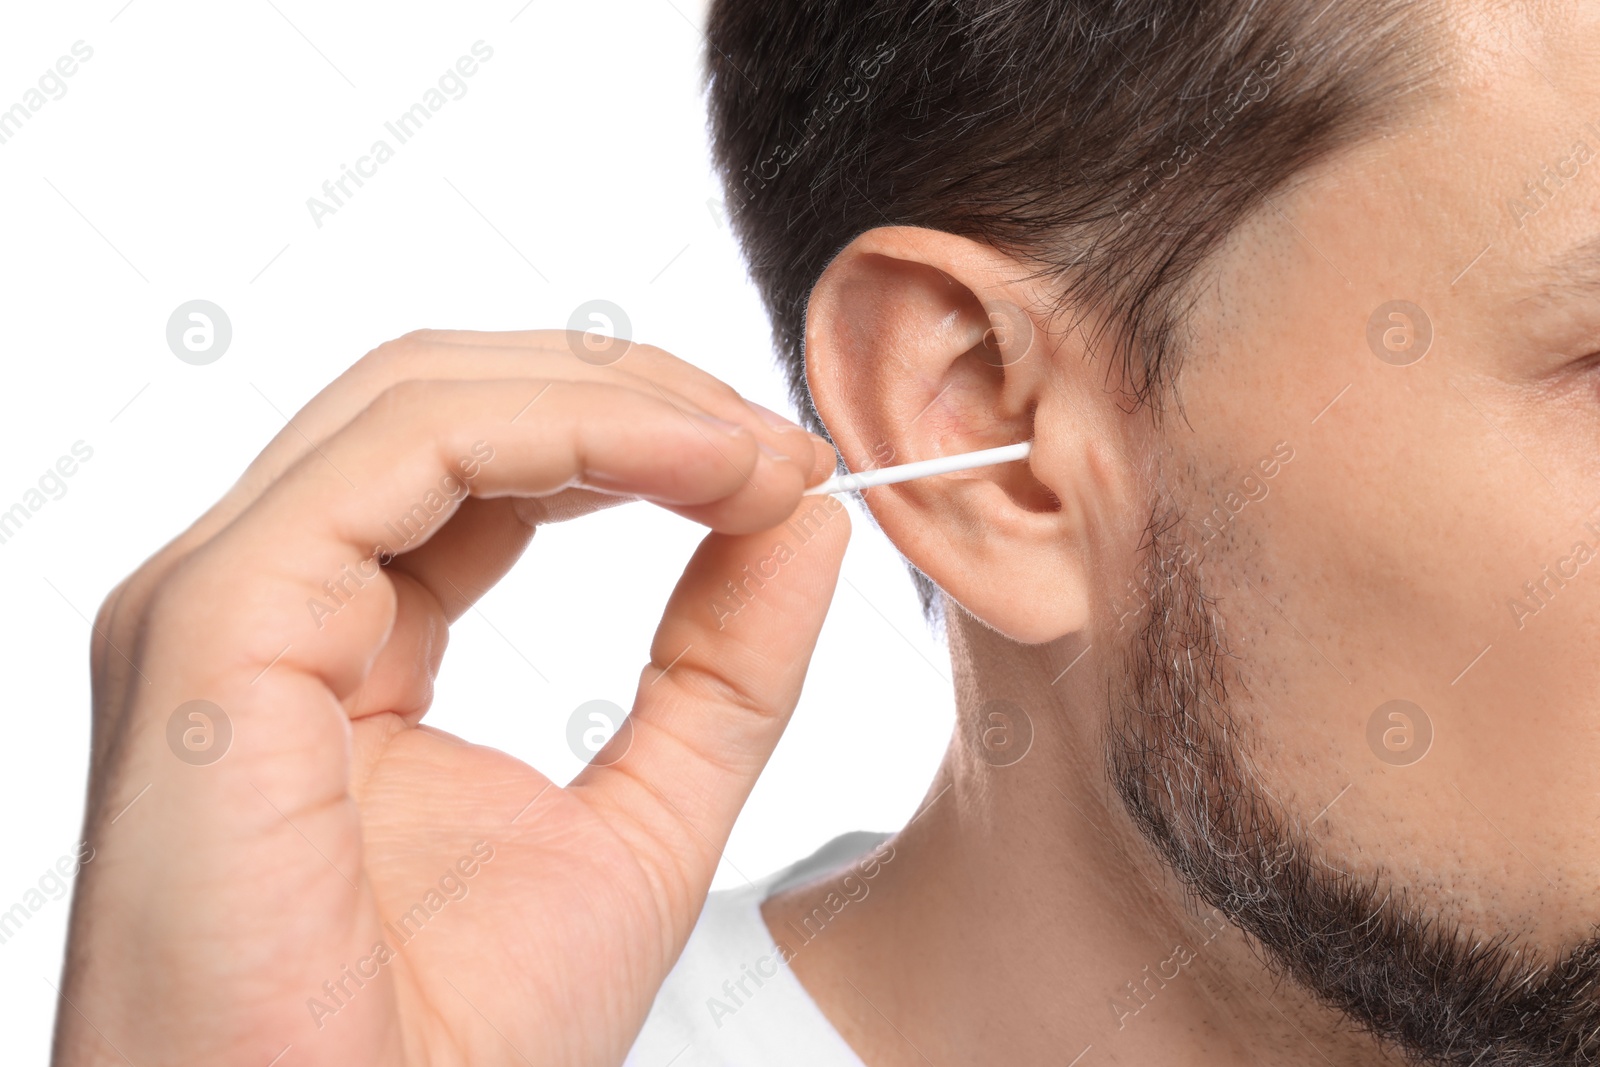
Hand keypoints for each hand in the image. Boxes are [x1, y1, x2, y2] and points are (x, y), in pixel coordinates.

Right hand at [54, 330, 849, 1066]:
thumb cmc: (461, 1051)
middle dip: (635, 396)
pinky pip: (409, 452)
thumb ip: (723, 664)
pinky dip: (569, 430)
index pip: (480, 467)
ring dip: (620, 398)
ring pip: (423, 396)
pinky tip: (699, 468)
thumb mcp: (648, 820)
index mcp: (332, 644)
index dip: (639, 440)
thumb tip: (800, 511)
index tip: (787, 473)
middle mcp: (262, 603)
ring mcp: (224, 605)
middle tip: (785, 448)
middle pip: (447, 400)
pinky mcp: (216, 626)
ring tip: (760, 455)